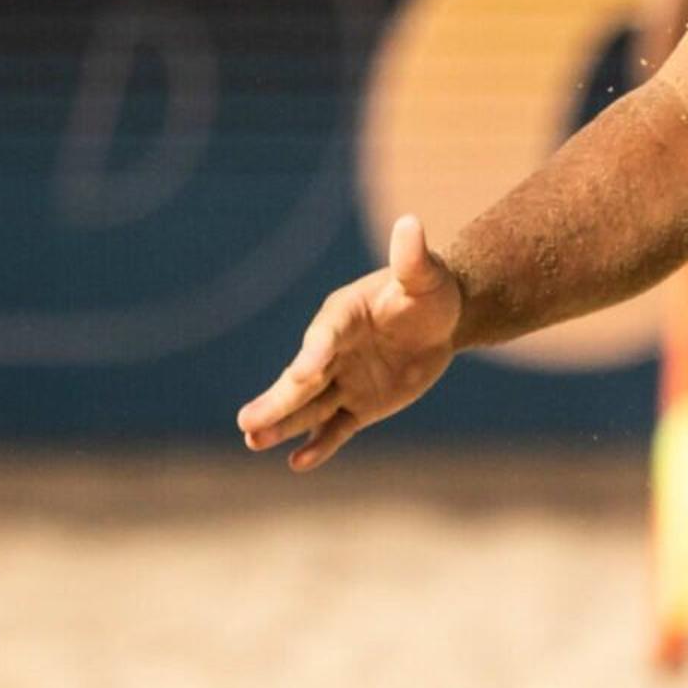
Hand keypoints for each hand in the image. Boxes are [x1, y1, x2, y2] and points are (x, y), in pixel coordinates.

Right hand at [239, 214, 464, 471]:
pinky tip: (298, 463)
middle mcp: (334, 351)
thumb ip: (411, 258)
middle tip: (246, 422)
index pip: (325, 337)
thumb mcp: (424, 275)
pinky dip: (321, 445)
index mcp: (342, 316)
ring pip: (311, 407)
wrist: (441, 319)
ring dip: (285, 424)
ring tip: (252, 440)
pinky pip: (338, 428)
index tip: (306, 372)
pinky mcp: (361, 405)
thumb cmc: (429, 290)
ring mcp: (345, 380)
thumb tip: (410, 224)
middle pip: (302, 380)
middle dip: (278, 401)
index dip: (316, 353)